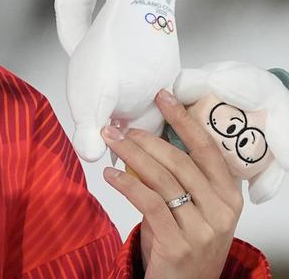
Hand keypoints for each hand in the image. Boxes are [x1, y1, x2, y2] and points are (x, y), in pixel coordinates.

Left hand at [101, 89, 243, 278]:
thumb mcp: (192, 208)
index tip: (163, 96)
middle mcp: (221, 211)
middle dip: (145, 139)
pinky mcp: (179, 245)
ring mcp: (202, 229)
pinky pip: (150, 204)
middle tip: (118, 127)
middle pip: (180, 161)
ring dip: (131, 156)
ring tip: (110, 143)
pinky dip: (127, 185)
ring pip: (163, 180)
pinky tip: (110, 175)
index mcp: (229, 196)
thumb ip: (179, 178)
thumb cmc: (184, 241)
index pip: (208, 149)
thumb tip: (144, 138)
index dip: (185, 120)